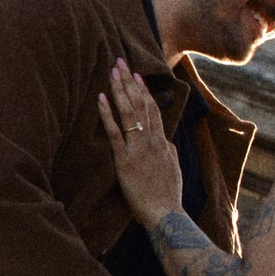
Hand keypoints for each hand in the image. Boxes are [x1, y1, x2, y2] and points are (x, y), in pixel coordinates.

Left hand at [99, 58, 183, 227]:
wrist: (165, 213)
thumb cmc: (168, 195)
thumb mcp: (174, 168)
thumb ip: (169, 151)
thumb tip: (166, 140)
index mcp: (162, 142)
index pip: (153, 109)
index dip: (144, 90)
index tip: (136, 75)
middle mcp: (152, 140)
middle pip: (141, 104)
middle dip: (129, 82)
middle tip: (120, 62)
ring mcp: (139, 148)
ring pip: (129, 112)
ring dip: (119, 90)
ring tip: (111, 72)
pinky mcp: (125, 160)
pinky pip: (114, 132)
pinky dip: (107, 113)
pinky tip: (100, 98)